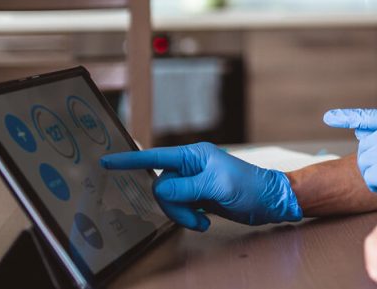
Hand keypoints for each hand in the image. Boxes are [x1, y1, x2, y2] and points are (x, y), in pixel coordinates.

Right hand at [100, 142, 301, 230]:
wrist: (268, 202)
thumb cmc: (249, 186)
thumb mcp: (217, 186)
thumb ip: (186, 188)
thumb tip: (160, 190)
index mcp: (194, 155)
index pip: (156, 156)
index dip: (131, 160)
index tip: (107, 161)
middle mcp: (191, 166)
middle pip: (161, 186)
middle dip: (173, 205)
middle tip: (194, 214)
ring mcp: (194, 182)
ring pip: (169, 200)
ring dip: (182, 214)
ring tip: (202, 220)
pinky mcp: (198, 197)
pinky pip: (179, 208)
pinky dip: (188, 218)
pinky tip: (204, 221)